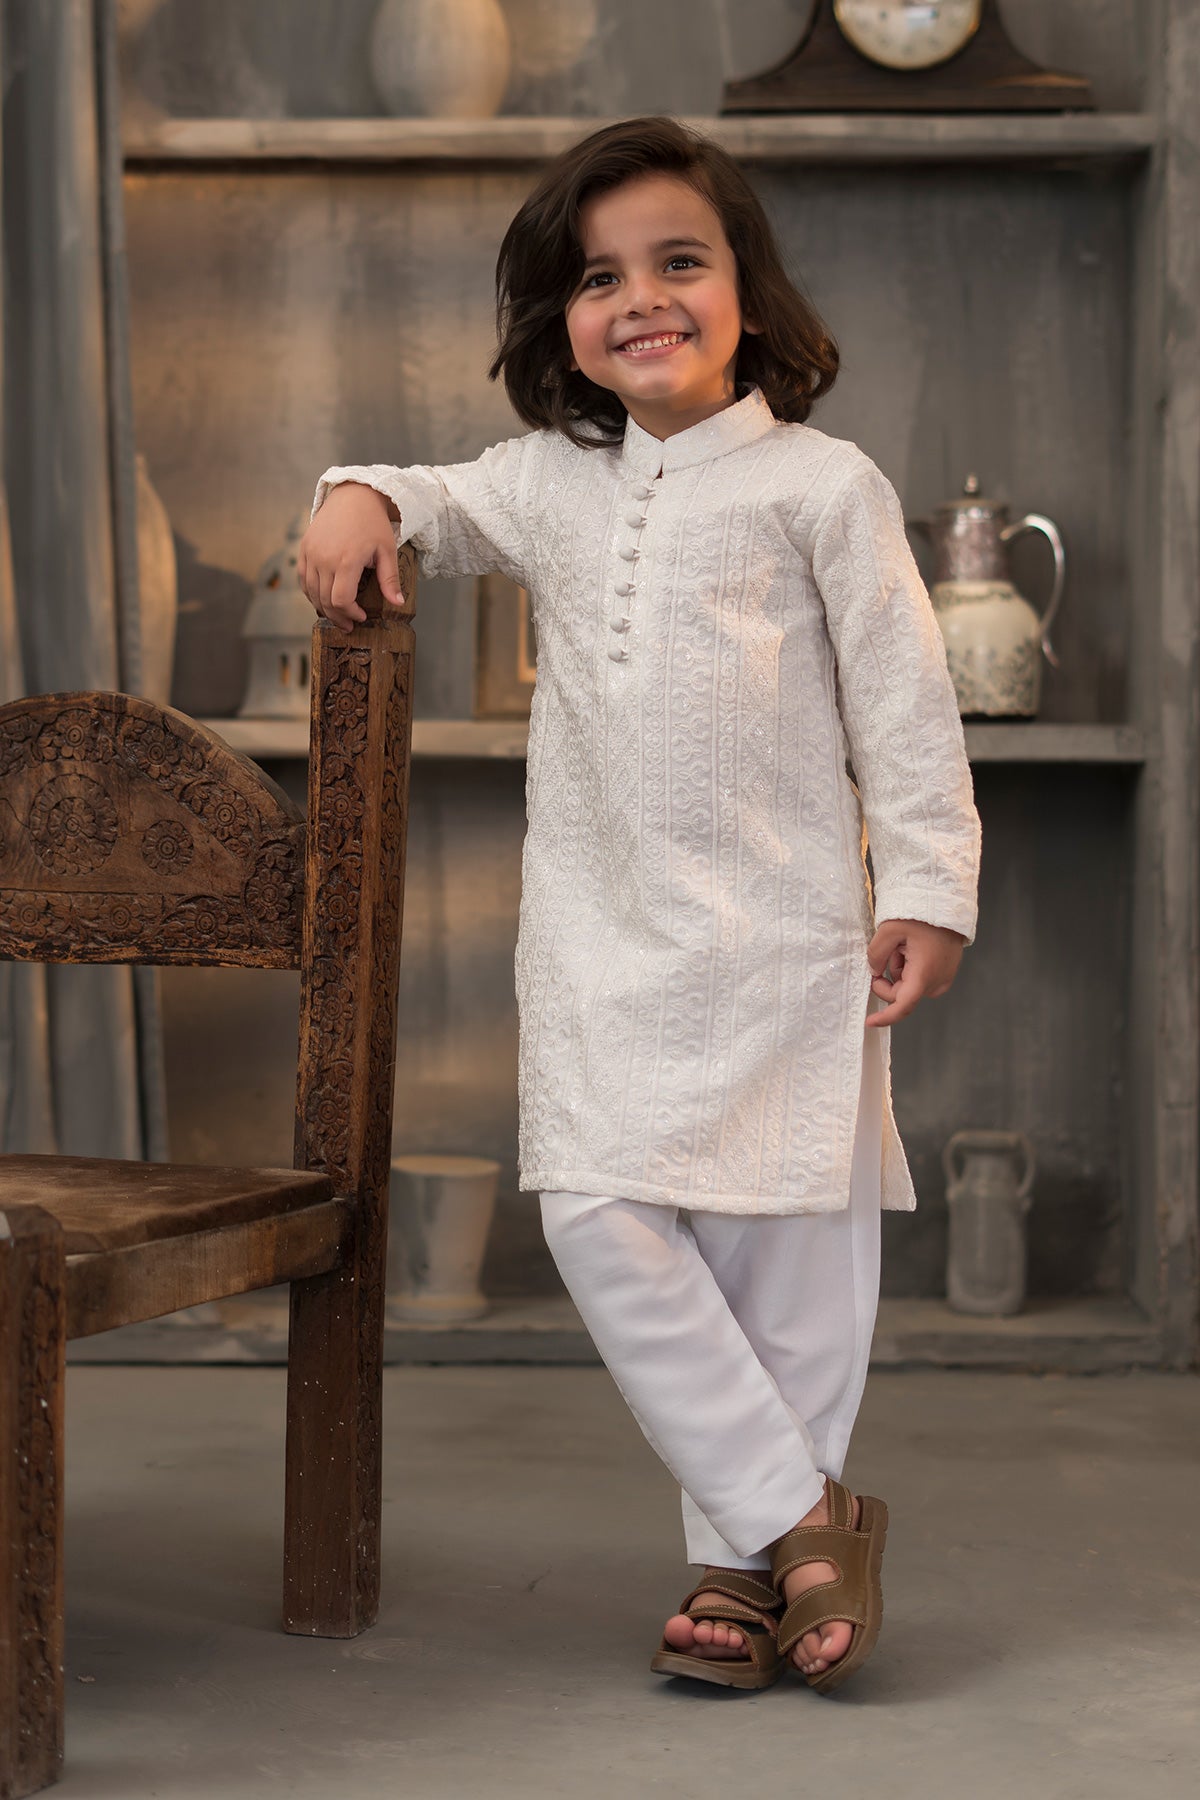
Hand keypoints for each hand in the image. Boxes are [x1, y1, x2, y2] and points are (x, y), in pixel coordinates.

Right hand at [298, 483, 404, 633]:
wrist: (353, 495)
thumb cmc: (373, 522)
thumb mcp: (387, 550)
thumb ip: (389, 579)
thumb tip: (397, 604)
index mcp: (347, 560)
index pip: (341, 600)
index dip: (351, 614)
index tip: (362, 617)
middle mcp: (324, 558)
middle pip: (325, 600)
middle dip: (338, 617)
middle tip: (349, 625)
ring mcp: (311, 553)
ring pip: (311, 592)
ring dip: (324, 608)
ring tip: (337, 615)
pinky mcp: (304, 548)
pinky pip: (303, 579)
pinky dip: (311, 593)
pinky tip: (323, 599)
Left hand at [865, 918, 964, 1027]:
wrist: (948, 904)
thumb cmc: (921, 915)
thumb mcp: (889, 930)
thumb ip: (876, 954)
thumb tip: (874, 971)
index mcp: (923, 975)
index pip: (902, 1006)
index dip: (885, 1017)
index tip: (869, 1021)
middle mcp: (936, 982)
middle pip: (901, 994)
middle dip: (888, 978)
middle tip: (890, 952)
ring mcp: (943, 979)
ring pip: (909, 986)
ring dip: (900, 970)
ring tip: (905, 945)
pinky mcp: (946, 974)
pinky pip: (920, 979)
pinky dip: (910, 968)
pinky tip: (913, 949)